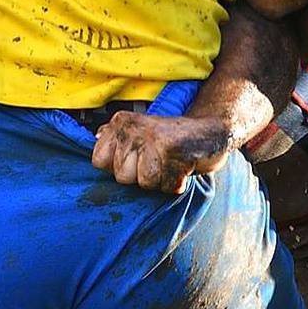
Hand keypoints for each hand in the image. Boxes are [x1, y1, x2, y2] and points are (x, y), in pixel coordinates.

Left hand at [91, 112, 232, 193]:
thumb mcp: (141, 132)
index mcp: (121, 122)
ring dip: (161, 180)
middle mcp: (134, 127)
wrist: (212, 131)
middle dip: (142, 176)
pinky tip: (183, 167)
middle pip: (122, 176)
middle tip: (159, 160)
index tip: (137, 158)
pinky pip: (167, 186)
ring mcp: (154, 138)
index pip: (99, 161)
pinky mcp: (174, 151)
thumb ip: (117, 137)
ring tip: (171, 163)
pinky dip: (177, 183)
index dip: (119, 168)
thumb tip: (96, 138)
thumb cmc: (174, 138)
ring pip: (144, 183)